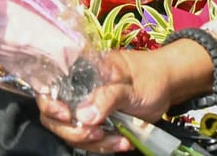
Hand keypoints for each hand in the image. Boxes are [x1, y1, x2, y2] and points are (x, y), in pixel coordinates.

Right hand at [36, 51, 181, 152]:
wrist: (167, 87)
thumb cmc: (149, 77)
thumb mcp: (130, 86)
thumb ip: (107, 97)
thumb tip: (83, 116)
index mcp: (80, 71)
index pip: (49, 85)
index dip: (49, 103)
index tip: (65, 115)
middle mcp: (77, 90)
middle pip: (54, 117)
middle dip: (73, 131)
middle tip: (97, 133)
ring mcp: (86, 109)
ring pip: (72, 133)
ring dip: (93, 143)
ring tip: (119, 140)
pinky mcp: (97, 124)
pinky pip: (90, 141)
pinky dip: (105, 146)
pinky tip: (124, 143)